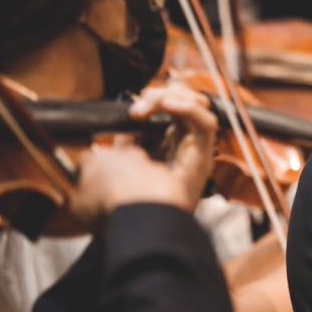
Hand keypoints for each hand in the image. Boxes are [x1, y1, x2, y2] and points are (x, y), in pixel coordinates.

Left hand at [69, 84, 217, 225]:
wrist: (133, 214)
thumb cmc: (118, 194)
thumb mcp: (104, 161)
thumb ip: (117, 143)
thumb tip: (119, 128)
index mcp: (157, 158)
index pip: (165, 119)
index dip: (153, 105)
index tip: (133, 108)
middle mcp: (179, 154)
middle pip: (183, 109)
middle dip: (160, 97)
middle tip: (138, 109)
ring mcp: (193, 155)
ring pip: (197, 110)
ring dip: (172, 98)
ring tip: (151, 104)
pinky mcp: (204, 156)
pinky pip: (207, 123)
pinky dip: (189, 108)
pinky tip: (169, 105)